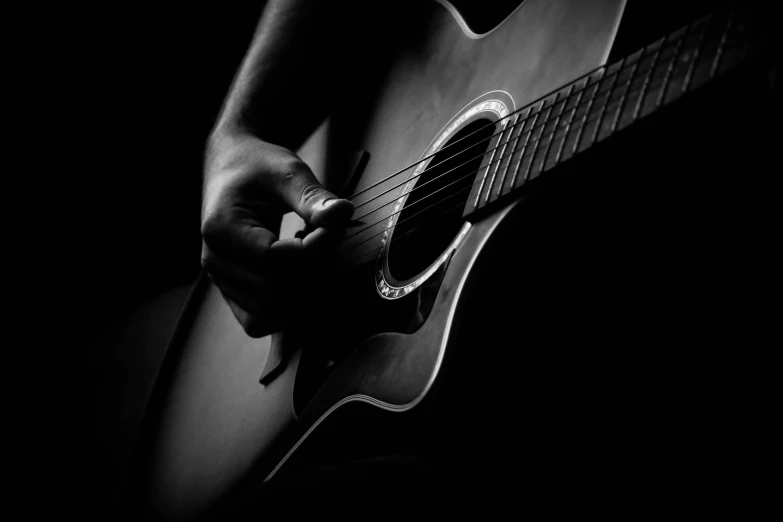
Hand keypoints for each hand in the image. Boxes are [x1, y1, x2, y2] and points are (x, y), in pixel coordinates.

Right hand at [201, 132, 353, 336]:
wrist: (232, 169)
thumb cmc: (258, 166)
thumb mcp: (286, 170)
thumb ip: (313, 196)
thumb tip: (343, 213)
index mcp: (221, 228)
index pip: (275, 259)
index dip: (315, 249)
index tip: (334, 226)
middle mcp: (215, 261)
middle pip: (275, 291)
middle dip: (315, 271)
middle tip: (329, 239)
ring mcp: (222, 281)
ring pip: (271, 312)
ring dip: (305, 292)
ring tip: (313, 256)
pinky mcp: (233, 293)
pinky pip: (260, 322)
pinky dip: (288, 309)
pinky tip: (300, 276)